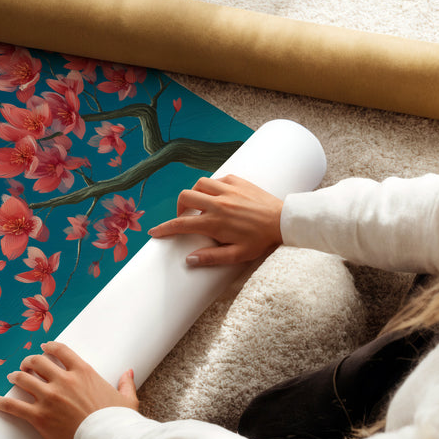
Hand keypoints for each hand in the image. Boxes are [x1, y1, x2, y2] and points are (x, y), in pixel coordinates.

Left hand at [0, 342, 137, 438]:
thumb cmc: (119, 421)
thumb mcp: (127, 399)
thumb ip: (125, 383)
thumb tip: (129, 372)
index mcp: (83, 372)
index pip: (60, 351)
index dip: (49, 347)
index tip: (43, 348)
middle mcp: (63, 380)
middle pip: (37, 362)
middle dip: (29, 361)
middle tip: (26, 365)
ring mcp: (49, 397)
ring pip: (23, 379)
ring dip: (16, 376)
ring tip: (12, 377)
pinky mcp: (39, 416)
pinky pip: (13, 405)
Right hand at [148, 174, 283, 266]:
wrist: (284, 221)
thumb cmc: (261, 240)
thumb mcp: (237, 255)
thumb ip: (211, 257)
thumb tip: (189, 259)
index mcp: (215, 222)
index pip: (181, 224)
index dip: (164, 228)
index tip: (154, 232)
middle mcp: (218, 203)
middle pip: (185, 197)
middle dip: (179, 208)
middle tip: (185, 218)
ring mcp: (228, 190)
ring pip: (199, 184)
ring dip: (195, 194)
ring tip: (201, 205)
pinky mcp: (238, 181)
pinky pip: (217, 179)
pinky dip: (212, 186)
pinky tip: (218, 196)